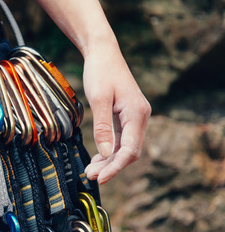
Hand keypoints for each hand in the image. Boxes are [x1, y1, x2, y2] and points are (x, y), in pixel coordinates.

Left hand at [81, 44, 150, 183]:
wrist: (104, 53)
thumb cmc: (100, 72)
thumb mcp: (98, 99)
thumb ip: (102, 127)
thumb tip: (106, 153)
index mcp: (137, 113)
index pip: (130, 149)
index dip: (115, 167)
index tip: (100, 178)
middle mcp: (141, 117)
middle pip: (129, 151)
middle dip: (111, 166)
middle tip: (90, 175)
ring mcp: (135, 117)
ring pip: (126, 147)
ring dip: (109, 160)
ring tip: (91, 170)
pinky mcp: (127, 116)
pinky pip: (122, 139)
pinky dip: (110, 150)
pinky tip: (98, 157)